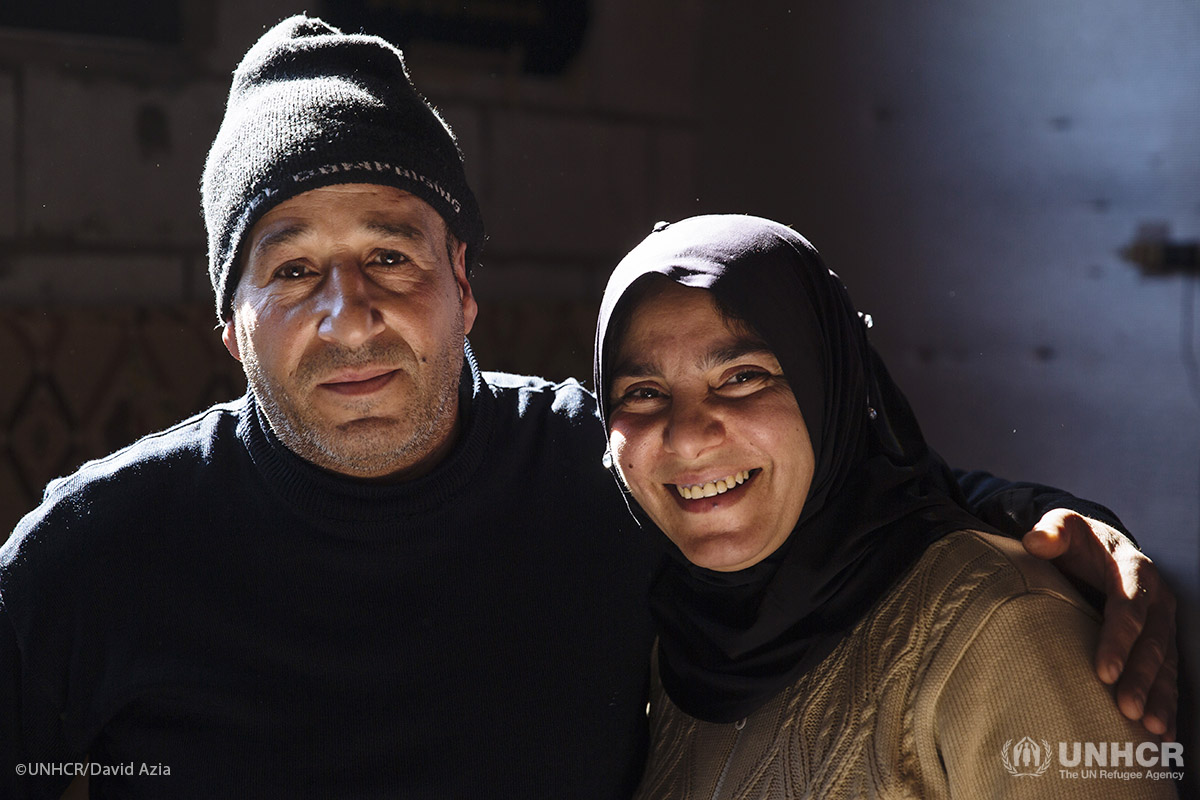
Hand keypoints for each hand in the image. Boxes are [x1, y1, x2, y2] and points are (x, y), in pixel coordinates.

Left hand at [1022, 509, 1176, 738]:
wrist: (1098, 545)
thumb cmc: (1076, 539)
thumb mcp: (1063, 525)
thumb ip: (1050, 531)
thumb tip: (1035, 541)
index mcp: (1134, 570)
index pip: (1128, 608)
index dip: (1119, 639)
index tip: (1103, 671)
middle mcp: (1156, 599)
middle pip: (1152, 642)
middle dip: (1141, 678)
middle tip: (1126, 708)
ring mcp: (1162, 623)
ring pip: (1165, 664)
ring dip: (1159, 697)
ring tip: (1150, 728)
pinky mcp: (1159, 642)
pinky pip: (1167, 675)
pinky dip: (1166, 702)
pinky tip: (1162, 732)